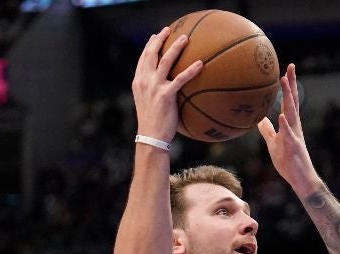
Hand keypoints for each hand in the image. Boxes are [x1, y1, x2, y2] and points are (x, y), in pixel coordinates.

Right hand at [131, 27, 202, 141]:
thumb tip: (165, 88)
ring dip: (176, 47)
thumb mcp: (147, 104)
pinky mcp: (166, 95)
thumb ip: (152, 92)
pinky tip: (200, 63)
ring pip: (166, 60)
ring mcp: (154, 87)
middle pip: (151, 54)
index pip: (142, 59)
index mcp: (138, 82)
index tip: (154, 36)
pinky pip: (181, 78)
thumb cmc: (152, 124)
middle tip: (168, 30)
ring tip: (186, 38)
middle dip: (159, 39)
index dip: (149, 46)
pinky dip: (191, 70)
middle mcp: (144, 81)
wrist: (151, 137)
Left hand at [258, 64, 319, 189]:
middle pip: (293, 102)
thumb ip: (267, 130)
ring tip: (284, 82)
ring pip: (292, 113)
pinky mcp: (293, 147)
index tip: (285, 71)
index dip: (288, 87)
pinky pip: (289, 135)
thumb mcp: (274, 143)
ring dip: (288, 97)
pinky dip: (285, 125)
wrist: (300, 179)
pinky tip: (281, 116)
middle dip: (291, 84)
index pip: (289, 102)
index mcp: (290, 125)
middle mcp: (294, 127)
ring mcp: (295, 136)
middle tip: (290, 67)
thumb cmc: (288, 162)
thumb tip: (259, 119)